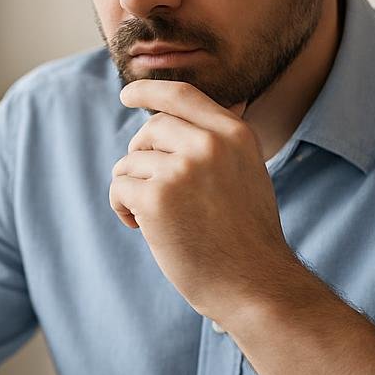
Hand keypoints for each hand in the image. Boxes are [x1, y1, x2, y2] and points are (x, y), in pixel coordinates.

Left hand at [109, 79, 299, 318]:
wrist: (255, 284)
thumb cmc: (247, 237)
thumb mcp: (246, 174)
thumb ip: (217, 144)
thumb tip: (173, 117)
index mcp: (234, 135)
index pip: (182, 95)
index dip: (149, 90)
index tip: (128, 93)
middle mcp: (209, 144)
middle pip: (151, 129)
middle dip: (141, 154)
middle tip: (151, 188)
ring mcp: (182, 170)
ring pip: (131, 162)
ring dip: (133, 189)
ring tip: (155, 218)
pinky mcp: (156, 199)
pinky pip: (119, 187)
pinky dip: (123, 208)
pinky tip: (142, 228)